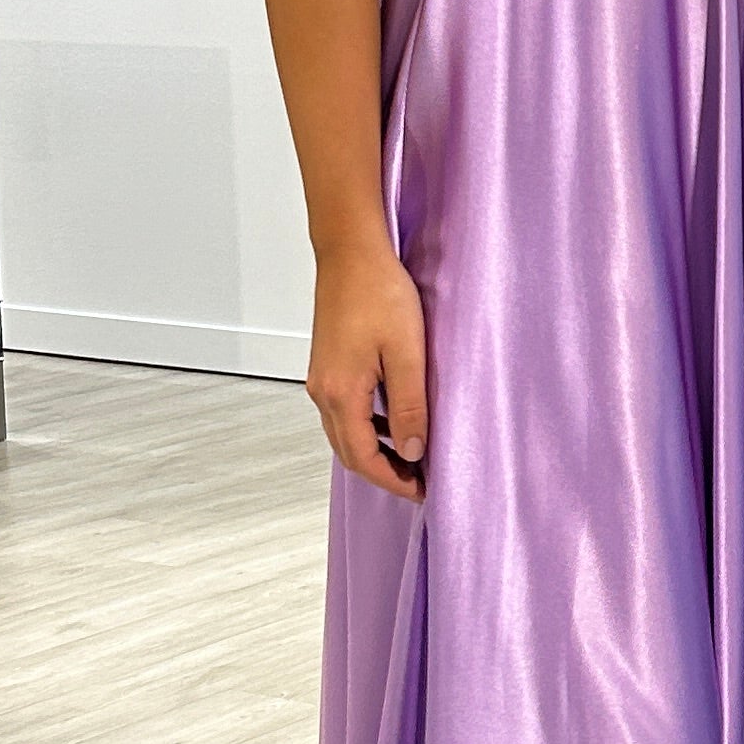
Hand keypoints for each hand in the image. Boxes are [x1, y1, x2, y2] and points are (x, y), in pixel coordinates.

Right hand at [309, 240, 428, 491]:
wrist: (350, 253)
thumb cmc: (379, 293)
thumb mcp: (407, 353)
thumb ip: (410, 406)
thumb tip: (413, 452)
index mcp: (341, 394)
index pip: (364, 458)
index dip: (393, 480)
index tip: (422, 491)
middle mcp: (323, 392)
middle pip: (349, 452)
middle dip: (382, 472)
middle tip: (418, 482)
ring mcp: (321, 379)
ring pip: (344, 433)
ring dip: (374, 451)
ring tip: (410, 457)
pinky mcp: (327, 366)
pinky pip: (344, 411)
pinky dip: (367, 428)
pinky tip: (393, 421)